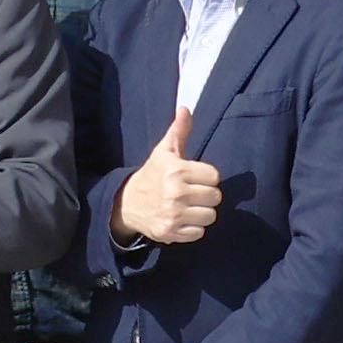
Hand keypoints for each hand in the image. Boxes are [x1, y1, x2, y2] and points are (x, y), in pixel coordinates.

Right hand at [112, 105, 221, 246]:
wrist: (127, 203)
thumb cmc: (152, 175)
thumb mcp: (164, 152)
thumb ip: (179, 131)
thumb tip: (185, 109)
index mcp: (177, 171)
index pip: (215, 176)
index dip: (206, 177)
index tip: (194, 177)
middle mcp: (175, 193)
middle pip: (215, 197)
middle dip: (206, 195)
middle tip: (192, 193)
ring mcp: (173, 214)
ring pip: (210, 216)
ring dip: (202, 212)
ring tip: (188, 206)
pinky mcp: (171, 232)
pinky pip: (199, 232)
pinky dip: (193, 228)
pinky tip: (182, 219)